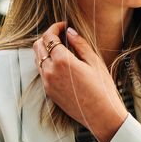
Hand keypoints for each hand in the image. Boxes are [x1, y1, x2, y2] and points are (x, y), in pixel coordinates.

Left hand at [33, 21, 127, 141]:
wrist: (101, 115)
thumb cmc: (102, 88)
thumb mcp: (95, 62)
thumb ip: (80, 44)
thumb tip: (70, 31)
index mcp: (62, 61)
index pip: (49, 37)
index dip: (55, 27)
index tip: (64, 25)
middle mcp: (50, 71)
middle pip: (38, 46)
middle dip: (47, 37)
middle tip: (61, 35)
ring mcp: (47, 83)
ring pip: (37, 59)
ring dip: (45, 50)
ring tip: (61, 48)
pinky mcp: (49, 92)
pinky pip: (42, 72)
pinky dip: (47, 63)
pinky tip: (61, 63)